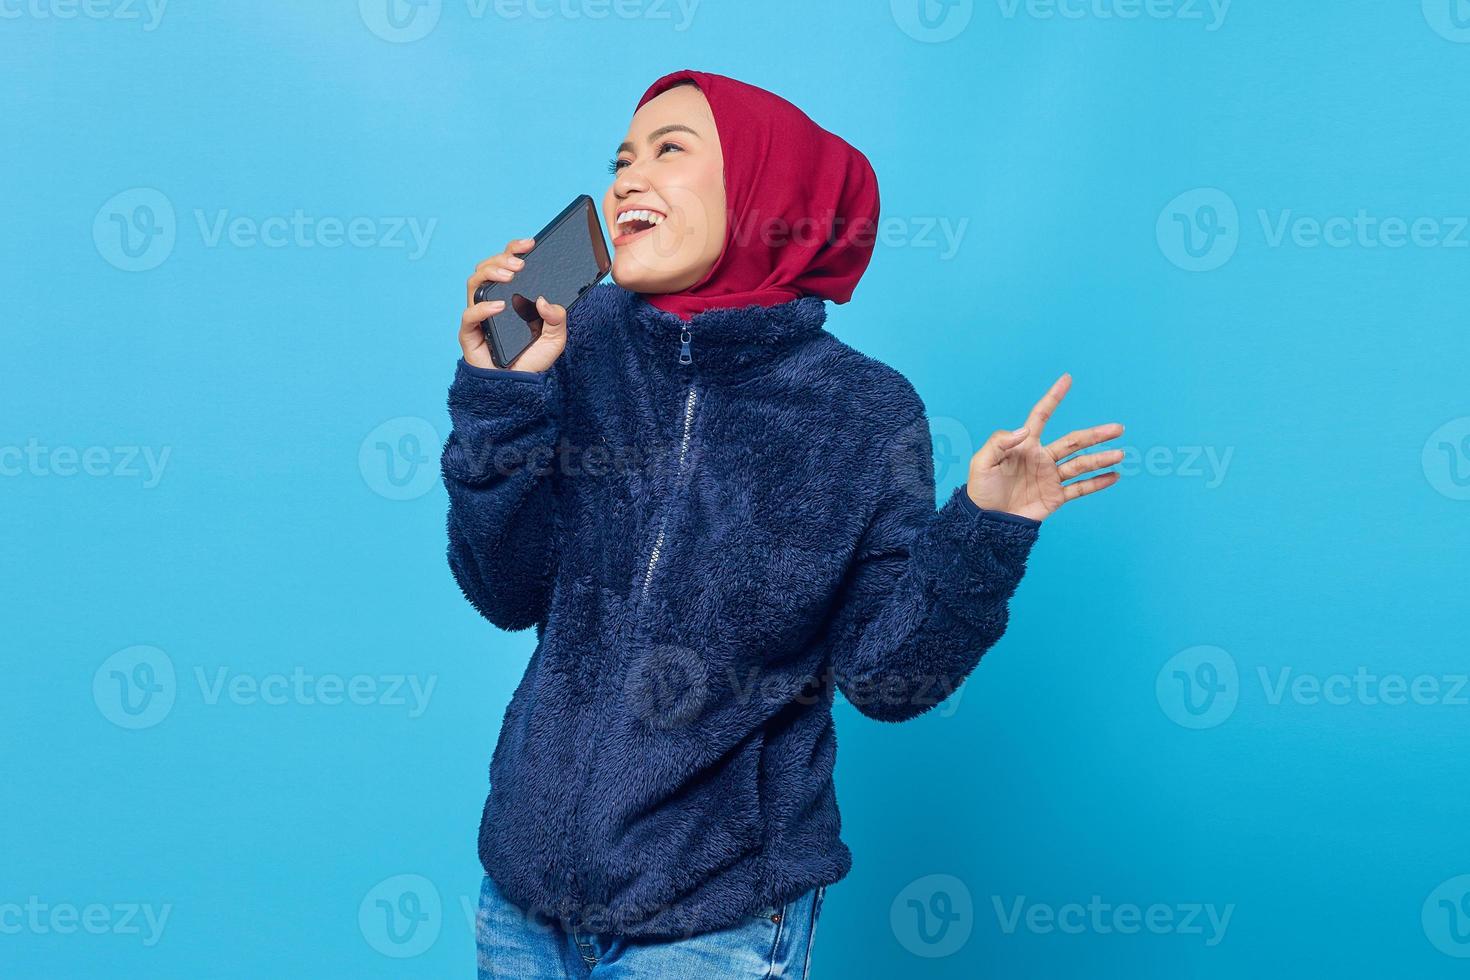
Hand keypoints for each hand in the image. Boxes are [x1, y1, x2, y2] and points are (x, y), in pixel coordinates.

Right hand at [459, 237, 568, 372]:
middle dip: (502, 260)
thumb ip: (558, 319)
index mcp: (511, 295)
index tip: (530, 244)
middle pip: (488, 268)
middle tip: (521, 265)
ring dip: (490, 274)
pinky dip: (482, 308)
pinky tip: (499, 307)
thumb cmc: (532, 360)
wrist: (519, 388)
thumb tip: (546, 301)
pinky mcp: (470, 334)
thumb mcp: (556, 339)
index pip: (507, 264)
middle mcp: (493, 301)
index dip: (514, 250)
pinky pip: (469, 315)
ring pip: (474, 283)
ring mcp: (479, 316)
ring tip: (510, 277)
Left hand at [965, 373, 1123, 521]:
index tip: (1067, 379)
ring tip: (1120, 453)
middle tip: (1118, 428)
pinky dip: (1097, 483)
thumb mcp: (982, 462)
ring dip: (1101, 459)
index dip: (1054, 398)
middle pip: (1073, 442)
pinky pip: (1079, 488)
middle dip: (1095, 434)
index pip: (1041, 416)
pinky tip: (1114, 476)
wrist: (986, 521)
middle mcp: (1041, 458)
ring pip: (1081, 464)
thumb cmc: (981, 489)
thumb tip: (1025, 429)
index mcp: (1025, 446)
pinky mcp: (1055, 497)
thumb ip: (999, 442)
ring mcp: (1050, 477)